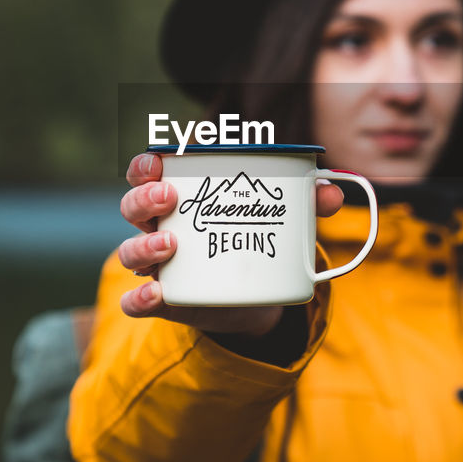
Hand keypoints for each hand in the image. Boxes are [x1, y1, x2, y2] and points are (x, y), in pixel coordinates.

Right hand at [116, 152, 344, 336]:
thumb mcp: (279, 217)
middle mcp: (159, 227)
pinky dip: (139, 299)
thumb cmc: (255, 237)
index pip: (147, 172)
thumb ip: (305, 203)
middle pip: (132, 206)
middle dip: (144, 198)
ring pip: (130, 252)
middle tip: (170, 197)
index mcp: (179, 196)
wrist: (255, 295)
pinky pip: (136, 301)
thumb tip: (332, 194)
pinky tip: (157, 294)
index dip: (146, 164)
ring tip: (171, 244)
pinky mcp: (165, 301)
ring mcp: (159, 266)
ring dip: (143, 245)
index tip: (159, 160)